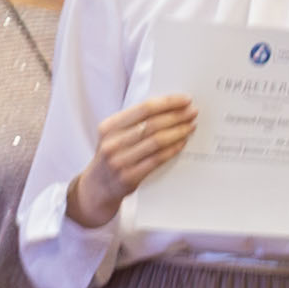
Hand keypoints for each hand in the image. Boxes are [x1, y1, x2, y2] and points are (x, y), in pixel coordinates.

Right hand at [68, 95, 198, 223]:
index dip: (167, 103)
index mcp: (109, 126)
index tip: (185, 100)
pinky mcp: (129, 177)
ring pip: (157, 141)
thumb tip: (168, 107)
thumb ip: (134, 122)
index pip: (143, 109)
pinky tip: (182, 142)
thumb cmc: (112, 156)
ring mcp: (120, 161)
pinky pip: (157, 159)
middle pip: (152, 124)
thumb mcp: (113, 135)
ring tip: (190, 126)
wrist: (97, 187)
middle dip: (177, 116)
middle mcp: (112, 143)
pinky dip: (173, 149)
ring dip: (178, 132)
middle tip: (192, 112)